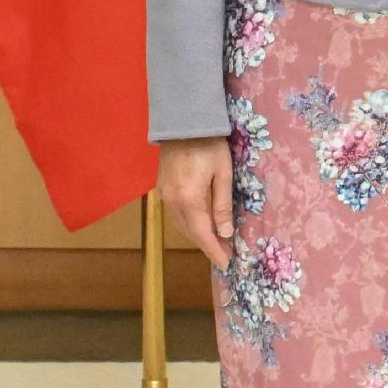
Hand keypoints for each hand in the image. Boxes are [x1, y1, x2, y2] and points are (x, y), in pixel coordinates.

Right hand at [156, 137, 232, 268]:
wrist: (183, 122)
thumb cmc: (210, 145)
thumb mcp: (223, 174)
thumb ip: (222, 205)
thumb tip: (225, 233)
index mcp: (189, 199)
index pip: (202, 234)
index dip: (214, 251)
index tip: (226, 264)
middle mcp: (172, 202)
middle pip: (190, 233)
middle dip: (208, 245)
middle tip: (226, 254)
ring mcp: (164, 195)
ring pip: (181, 225)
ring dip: (197, 236)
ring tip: (216, 242)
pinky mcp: (162, 188)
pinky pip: (175, 215)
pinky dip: (189, 224)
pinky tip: (201, 223)